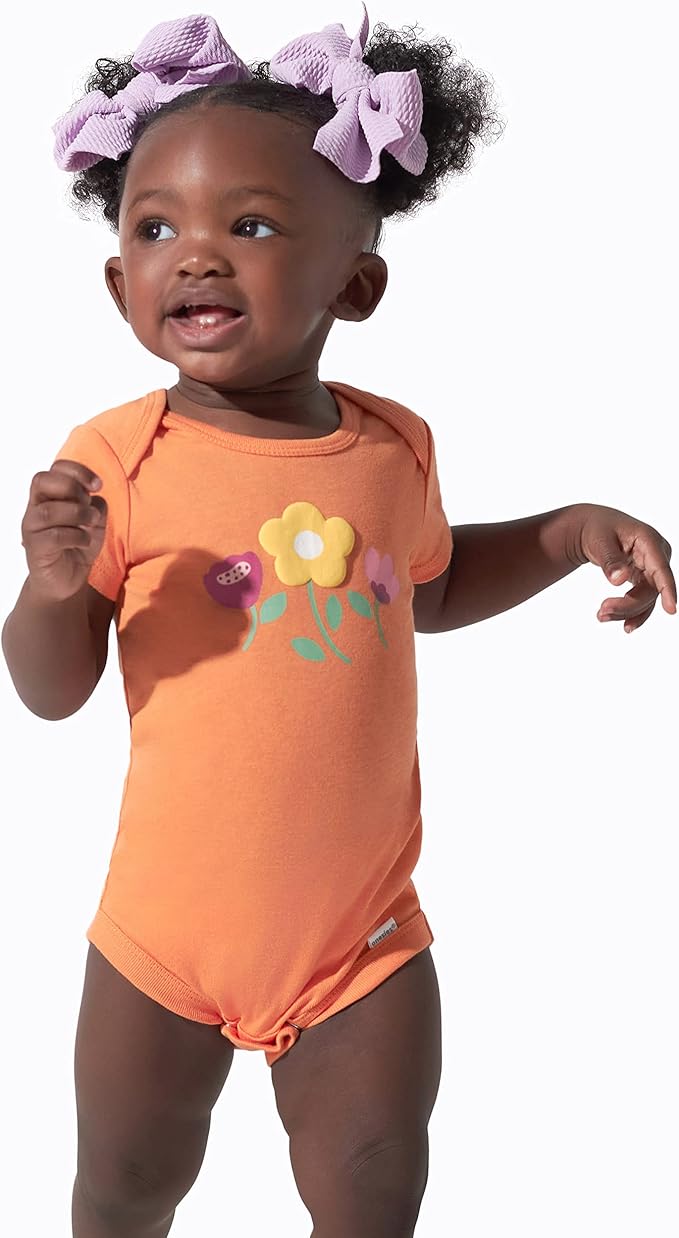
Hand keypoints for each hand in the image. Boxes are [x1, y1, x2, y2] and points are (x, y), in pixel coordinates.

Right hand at [21, 460, 106, 602]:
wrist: (66, 581)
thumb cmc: (78, 546)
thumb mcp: (95, 523)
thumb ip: (96, 506)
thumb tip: (96, 497)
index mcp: (49, 496)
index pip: (54, 470)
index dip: (77, 470)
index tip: (98, 485)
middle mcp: (35, 508)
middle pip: (41, 481)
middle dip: (72, 488)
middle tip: (89, 503)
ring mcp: (32, 528)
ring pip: (48, 510)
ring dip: (77, 514)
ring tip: (92, 524)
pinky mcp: (34, 549)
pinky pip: (53, 536)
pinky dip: (76, 536)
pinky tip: (85, 542)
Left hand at [576, 504, 675, 632]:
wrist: (595, 528)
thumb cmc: (598, 530)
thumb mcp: (599, 541)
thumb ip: (610, 560)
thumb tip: (619, 580)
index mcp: (648, 540)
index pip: (661, 568)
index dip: (667, 589)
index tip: (671, 610)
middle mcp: (657, 554)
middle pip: (651, 588)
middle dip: (628, 605)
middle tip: (601, 612)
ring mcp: (654, 567)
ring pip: (647, 598)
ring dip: (626, 611)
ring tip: (601, 616)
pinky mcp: (647, 577)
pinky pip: (644, 599)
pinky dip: (633, 613)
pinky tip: (625, 625)